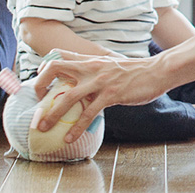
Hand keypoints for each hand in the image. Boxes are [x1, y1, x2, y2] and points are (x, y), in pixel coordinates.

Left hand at [33, 49, 168, 141]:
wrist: (157, 71)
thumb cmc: (135, 71)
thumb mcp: (111, 65)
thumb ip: (95, 70)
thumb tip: (83, 83)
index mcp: (90, 60)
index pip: (58, 56)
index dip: (44, 68)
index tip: (40, 83)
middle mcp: (91, 68)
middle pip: (55, 68)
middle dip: (40, 84)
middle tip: (37, 102)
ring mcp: (100, 81)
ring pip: (67, 96)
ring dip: (52, 114)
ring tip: (43, 127)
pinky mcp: (110, 95)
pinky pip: (88, 113)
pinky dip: (76, 127)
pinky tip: (70, 138)